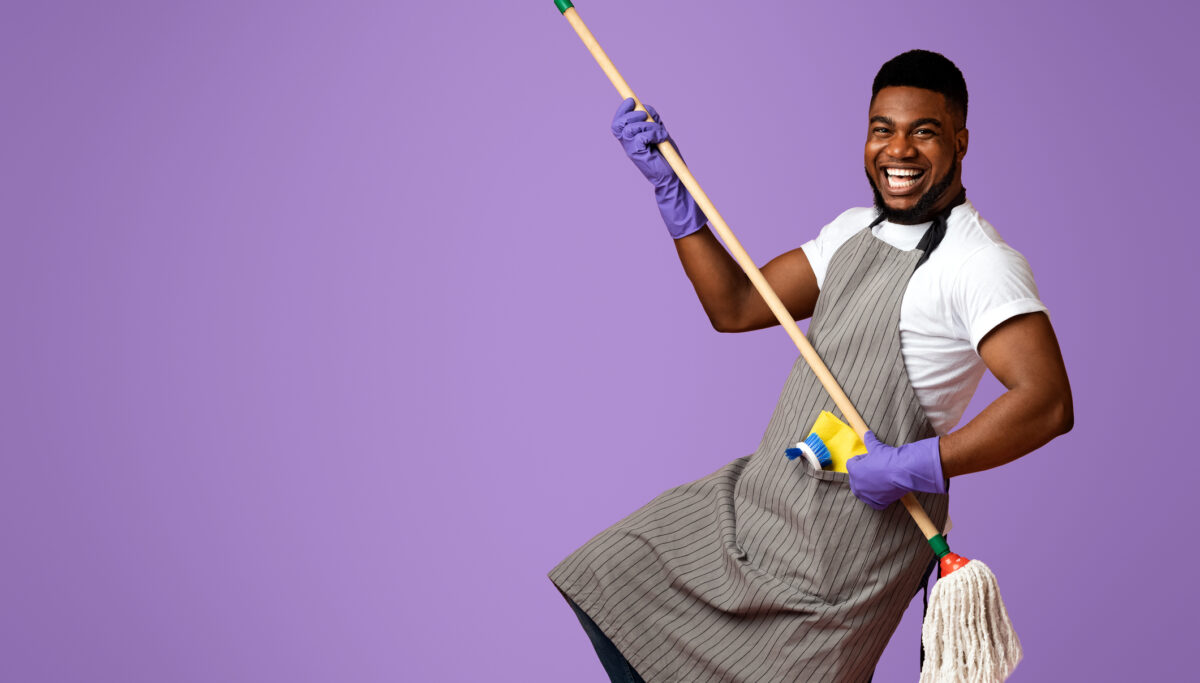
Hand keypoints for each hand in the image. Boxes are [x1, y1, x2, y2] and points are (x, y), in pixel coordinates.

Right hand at [610, 98, 706, 238]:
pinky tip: (660, 140)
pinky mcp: (638, 156)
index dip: (622, 109)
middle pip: (619, 123)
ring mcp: (631, 151)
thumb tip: (644, 107)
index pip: (618, 121)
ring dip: (648, 125)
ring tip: (660, 133)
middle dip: (633, 114)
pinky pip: (640, 136)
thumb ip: (651, 120)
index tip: (631, 100)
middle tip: (648, 118)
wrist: (673, 177)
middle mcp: (628, 145)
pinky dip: (653, 133)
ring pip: (631, 128)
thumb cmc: (667, 157)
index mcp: (630, 139)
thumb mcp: (659, 132)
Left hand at [846, 432, 946, 509]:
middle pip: (856, 478)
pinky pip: (874, 502)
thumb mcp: (877, 447)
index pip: (852, 463)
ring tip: (880, 478)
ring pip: (863, 491)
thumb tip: (867, 434)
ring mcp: (867, 495)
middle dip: (863, 473)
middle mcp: (857, 485)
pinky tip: (884, 491)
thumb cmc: (888, 458)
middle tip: (875, 467)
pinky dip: (877, 498)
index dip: (861, 459)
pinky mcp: (878, 502)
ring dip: (868, 485)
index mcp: (854, 471)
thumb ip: (869, 440)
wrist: (904, 471)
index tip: (870, 457)